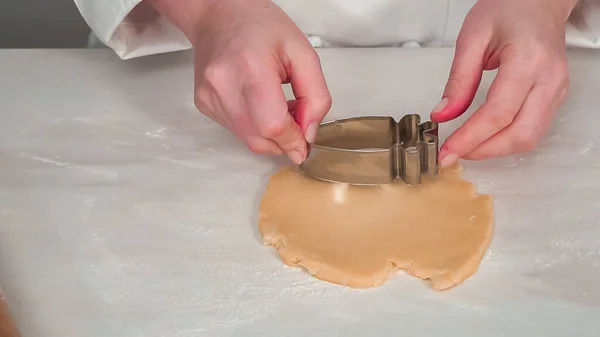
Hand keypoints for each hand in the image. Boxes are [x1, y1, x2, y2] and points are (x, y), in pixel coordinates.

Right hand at [150, 0, 331, 163]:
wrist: (218, 15)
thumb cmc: (259, 25)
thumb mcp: (303, 53)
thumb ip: (315, 96)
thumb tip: (309, 133)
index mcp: (252, 69)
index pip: (274, 125)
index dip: (294, 140)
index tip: (306, 143)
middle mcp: (224, 86)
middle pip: (260, 139)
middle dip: (284, 140)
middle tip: (297, 119)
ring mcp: (210, 98)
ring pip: (248, 139)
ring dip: (270, 134)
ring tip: (277, 105)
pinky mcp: (205, 104)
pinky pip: (236, 130)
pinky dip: (254, 126)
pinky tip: (259, 104)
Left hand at [430, 0, 577, 166]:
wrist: (539, 1)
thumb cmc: (510, 8)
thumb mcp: (473, 37)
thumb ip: (458, 79)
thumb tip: (443, 114)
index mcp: (527, 61)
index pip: (498, 113)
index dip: (470, 138)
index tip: (446, 150)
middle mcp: (549, 79)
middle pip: (519, 134)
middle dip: (483, 151)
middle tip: (453, 153)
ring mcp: (557, 90)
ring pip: (530, 138)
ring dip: (495, 150)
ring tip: (466, 147)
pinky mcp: (556, 97)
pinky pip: (534, 130)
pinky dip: (507, 140)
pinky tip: (485, 138)